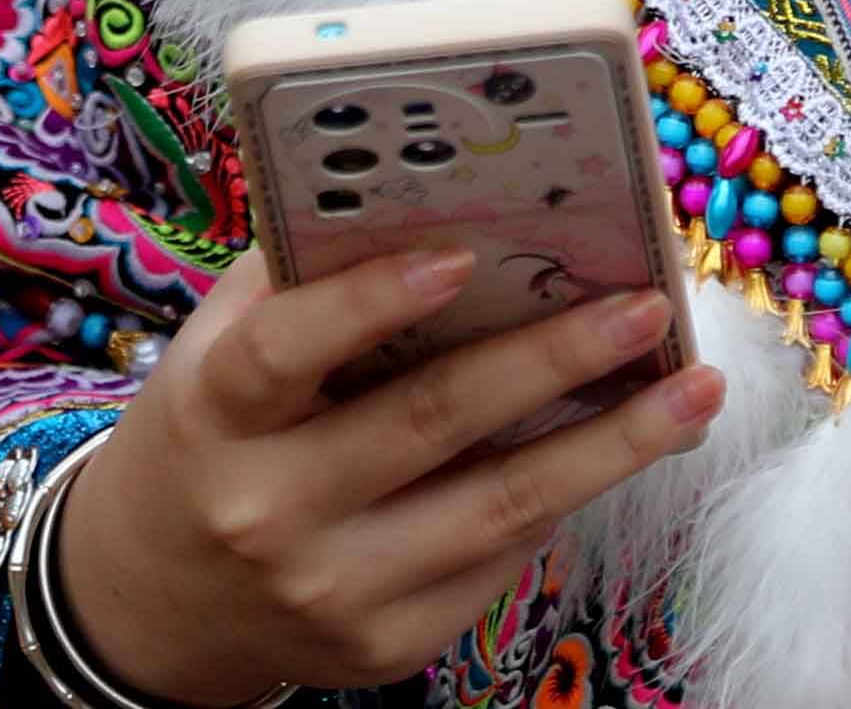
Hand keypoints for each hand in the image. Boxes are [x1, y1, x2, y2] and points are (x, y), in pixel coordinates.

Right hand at [56, 248, 724, 701]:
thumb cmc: (208, 438)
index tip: (463, 254)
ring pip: (498, 508)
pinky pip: (498, 563)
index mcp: (213, 413)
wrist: (156, 601)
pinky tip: (623, 447)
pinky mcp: (387, 646)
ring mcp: (333, 589)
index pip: (285, 352)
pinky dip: (566, 497)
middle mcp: (268, 509)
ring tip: (694, 388)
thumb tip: (444, 204)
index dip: (369, 301)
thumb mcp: (216, 351)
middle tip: (644, 306)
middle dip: (551, 359)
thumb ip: (302, 282)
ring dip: (612, 445)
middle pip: (427, 424)